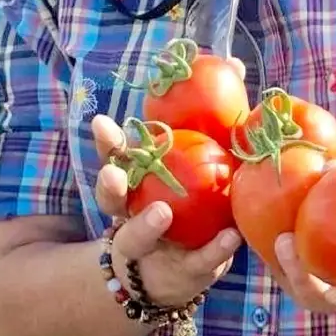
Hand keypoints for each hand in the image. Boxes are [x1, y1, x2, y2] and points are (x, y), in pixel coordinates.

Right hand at [91, 57, 246, 306]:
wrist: (188, 266)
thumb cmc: (197, 195)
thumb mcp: (204, 155)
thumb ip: (216, 115)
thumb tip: (234, 62)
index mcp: (136, 184)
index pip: (115, 159)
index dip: (107, 142)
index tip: (100, 122)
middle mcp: (134, 215)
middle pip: (112, 199)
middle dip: (109, 185)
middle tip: (113, 173)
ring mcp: (155, 248)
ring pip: (136, 238)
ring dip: (145, 224)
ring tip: (161, 212)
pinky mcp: (185, 272)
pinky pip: (199, 261)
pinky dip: (214, 250)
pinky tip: (230, 238)